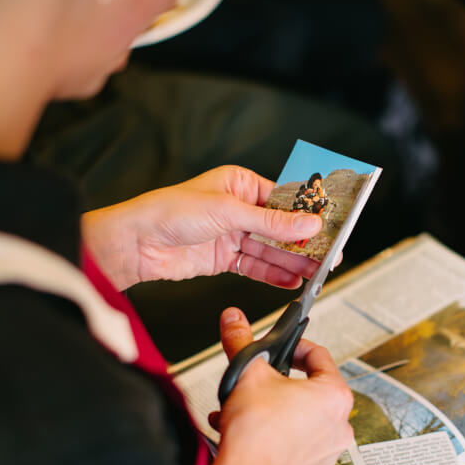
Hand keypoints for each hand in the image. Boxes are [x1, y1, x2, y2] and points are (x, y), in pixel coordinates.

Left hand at [81, 166, 324, 289]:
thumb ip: (272, 222)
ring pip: (270, 250)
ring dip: (292, 262)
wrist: (135, 243)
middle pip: (280, 227)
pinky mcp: (224, 258)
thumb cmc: (170, 212)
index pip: (283, 200)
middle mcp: (238, 208)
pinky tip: (292, 280)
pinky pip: (255, 266)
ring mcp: (232, 234)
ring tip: (316, 272)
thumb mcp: (228, 212)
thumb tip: (308, 223)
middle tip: (329, 255)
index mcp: (240, 184)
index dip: (307, 215)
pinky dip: (273, 275)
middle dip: (304, 242)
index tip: (329, 227)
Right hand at [206, 308, 353, 464]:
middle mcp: (339, 422)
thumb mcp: (247, 372)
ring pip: (301, 412)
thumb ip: (241, 339)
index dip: (295, 346)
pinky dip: (275, 427)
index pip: (319, 355)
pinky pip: (296, 435)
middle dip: (282, 379)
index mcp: (335, 395)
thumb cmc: (254, 433)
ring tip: (251, 402)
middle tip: (263, 376)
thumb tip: (235, 320)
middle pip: (311, 385)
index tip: (282, 348)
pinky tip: (250, 424)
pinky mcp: (312, 463)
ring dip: (275, 403)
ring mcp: (327, 446)